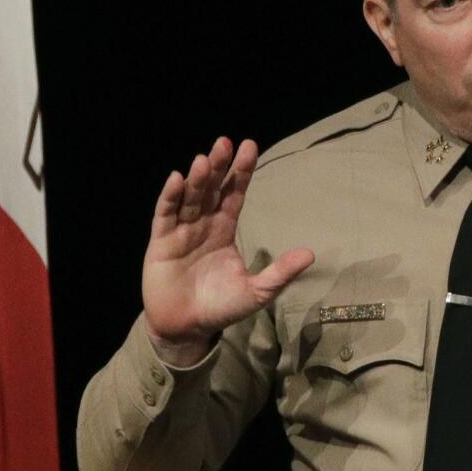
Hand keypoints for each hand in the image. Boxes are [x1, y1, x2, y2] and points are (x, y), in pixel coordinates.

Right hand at [142, 137, 314, 365]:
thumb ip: (280, 273)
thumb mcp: (257, 291)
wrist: (187, 328)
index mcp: (225, 229)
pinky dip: (170, 197)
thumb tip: (311, 254)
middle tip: (225, 142)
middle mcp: (203, 224)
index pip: (234, 194)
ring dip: (196, 179)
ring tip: (204, 159)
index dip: (241, 172)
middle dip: (218, 166)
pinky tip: (177, 179)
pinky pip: (165, 215)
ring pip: (190, 198)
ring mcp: (181, 231)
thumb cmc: (221, 307)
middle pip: (211, 189)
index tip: (249, 147)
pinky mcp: (160, 243)